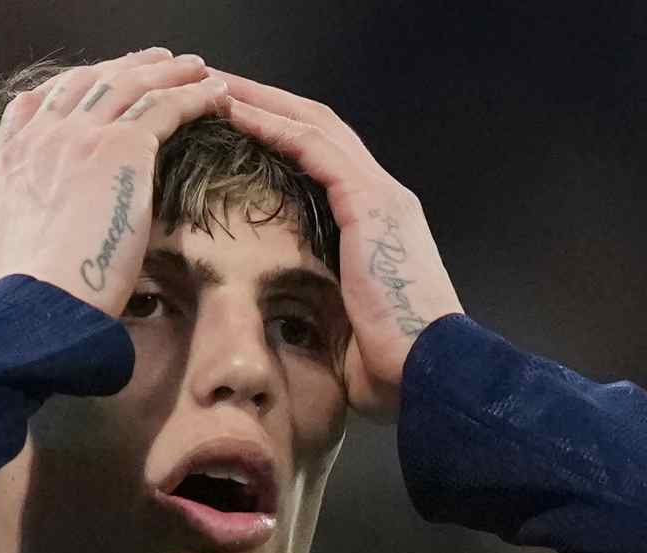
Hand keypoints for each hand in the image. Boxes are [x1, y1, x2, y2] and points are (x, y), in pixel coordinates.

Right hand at [0, 49, 231, 317]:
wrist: (36, 308)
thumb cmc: (4, 297)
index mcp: (9, 161)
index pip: (35, 104)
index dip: (67, 90)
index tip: (92, 84)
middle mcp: (45, 139)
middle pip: (88, 83)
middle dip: (123, 68)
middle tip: (155, 62)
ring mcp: (84, 139)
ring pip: (131, 86)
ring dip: (168, 73)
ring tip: (197, 68)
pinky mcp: (125, 151)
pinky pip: (166, 109)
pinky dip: (194, 96)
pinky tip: (216, 94)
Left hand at [206, 67, 464, 423]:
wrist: (431, 372)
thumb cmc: (391, 363)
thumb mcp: (347, 322)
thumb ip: (322, 300)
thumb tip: (284, 316)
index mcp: (380, 222)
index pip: (326, 158)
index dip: (282, 133)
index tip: (236, 123)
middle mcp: (385, 196)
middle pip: (319, 128)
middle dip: (268, 102)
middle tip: (216, 86)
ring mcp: (381, 196)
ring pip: (314, 125)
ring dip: (262, 101)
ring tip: (215, 86)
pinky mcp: (370, 203)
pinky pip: (314, 148)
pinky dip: (273, 125)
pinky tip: (236, 113)